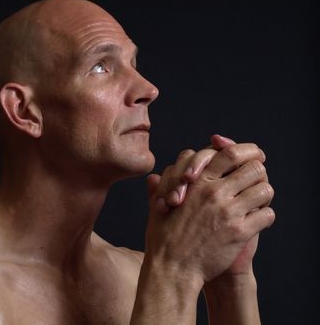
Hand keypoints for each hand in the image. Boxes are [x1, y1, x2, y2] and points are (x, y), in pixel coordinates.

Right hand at [145, 137, 274, 283]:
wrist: (172, 269)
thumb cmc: (162, 239)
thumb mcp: (156, 208)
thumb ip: (159, 189)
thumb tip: (153, 177)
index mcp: (197, 182)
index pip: (230, 152)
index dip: (245, 152)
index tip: (251, 157)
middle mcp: (214, 192)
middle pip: (254, 168)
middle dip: (257, 173)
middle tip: (255, 181)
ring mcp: (228, 211)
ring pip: (264, 189)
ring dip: (263, 195)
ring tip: (256, 203)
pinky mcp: (240, 232)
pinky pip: (266, 214)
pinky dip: (264, 217)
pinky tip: (255, 222)